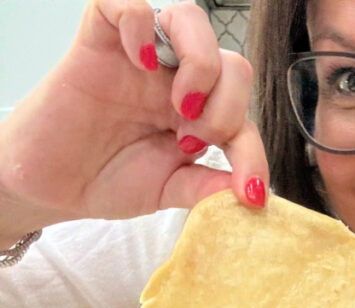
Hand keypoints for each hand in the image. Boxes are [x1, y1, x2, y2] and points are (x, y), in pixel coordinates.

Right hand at [0, 0, 268, 240]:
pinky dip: (139, 25)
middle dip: (228, 107)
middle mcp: (177, 79)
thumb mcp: (169, 190)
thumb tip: (251, 194)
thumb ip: (208, 187)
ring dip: (201, 63)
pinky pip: (124, 5)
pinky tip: (139, 62)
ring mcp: (141, 58)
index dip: (255, 155)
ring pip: (191, 19)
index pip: (245, 117)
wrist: (53, 184)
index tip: (250, 194)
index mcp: (201, 113)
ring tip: (181, 106)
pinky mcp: (99, 42)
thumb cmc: (110, 179)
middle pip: (233, 63)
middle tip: (192, 140)